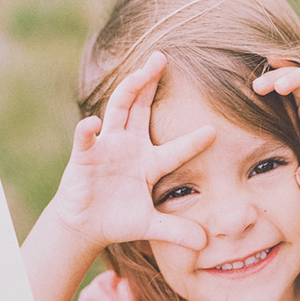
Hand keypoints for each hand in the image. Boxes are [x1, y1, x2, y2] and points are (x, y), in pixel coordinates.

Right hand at [52, 51, 215, 252]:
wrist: (85, 226)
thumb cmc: (118, 219)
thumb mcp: (151, 227)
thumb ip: (177, 232)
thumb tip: (205, 243)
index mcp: (150, 162)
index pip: (177, 149)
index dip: (194, 140)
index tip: (215, 130)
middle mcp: (129, 146)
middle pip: (142, 108)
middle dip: (151, 82)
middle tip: (162, 57)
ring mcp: (107, 147)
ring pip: (118, 110)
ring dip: (129, 88)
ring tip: (141, 71)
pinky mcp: (85, 156)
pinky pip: (86, 139)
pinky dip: (88, 131)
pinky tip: (92, 122)